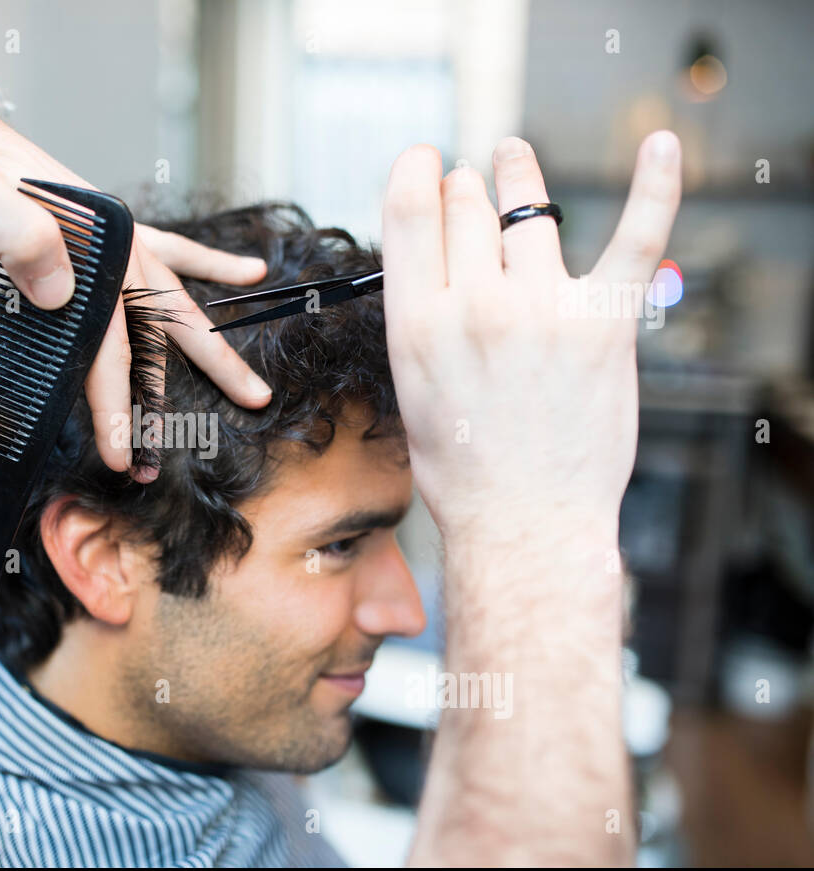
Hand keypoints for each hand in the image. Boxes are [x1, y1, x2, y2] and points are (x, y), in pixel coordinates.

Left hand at [0, 82, 271, 479]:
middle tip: (166, 461)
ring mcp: (115, 236)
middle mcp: (115, 242)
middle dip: (166, 399)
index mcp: (91, 245)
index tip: (119, 452)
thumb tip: (65, 296)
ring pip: (171, 306)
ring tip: (248, 390)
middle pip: (154, 334)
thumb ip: (21, 240)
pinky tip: (247, 272)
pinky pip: (170, 251)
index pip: (111, 341)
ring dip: (205, 350)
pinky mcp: (104, 231)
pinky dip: (210, 263)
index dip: (118, 401)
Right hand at [380, 132, 681, 538]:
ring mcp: (545, 311)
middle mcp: (477, 307)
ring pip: (531, 214)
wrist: (524, 522)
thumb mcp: (412, 385)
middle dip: (466, 189)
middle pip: (469, 208)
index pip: (411, 212)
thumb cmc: (463, 466)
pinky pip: (635, 238)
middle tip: (469, 185)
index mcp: (417, 324)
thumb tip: (438, 253)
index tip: (424, 159)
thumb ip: (421, 316)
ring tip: (514, 157)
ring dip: (520, 177)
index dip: (416, 172)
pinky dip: (655, 186)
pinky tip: (661, 146)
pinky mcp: (605, 325)